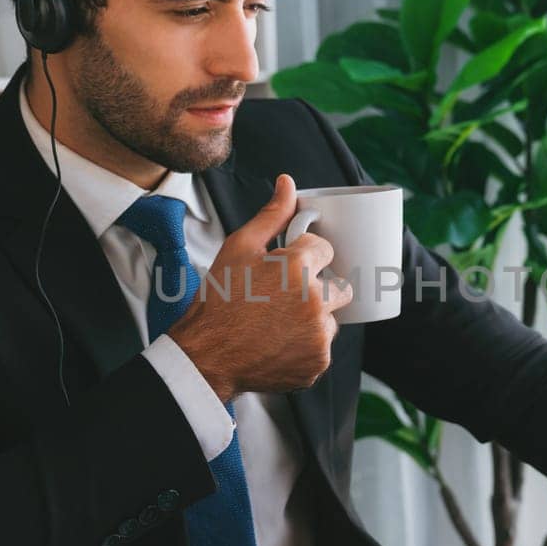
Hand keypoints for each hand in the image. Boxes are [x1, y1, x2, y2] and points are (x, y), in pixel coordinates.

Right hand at [169, 174, 351, 400]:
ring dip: (315, 317)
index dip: (305, 258)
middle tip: (284, 297)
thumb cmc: (219, 301)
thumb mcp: (239, 249)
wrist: (206, 355)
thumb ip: (272, 216)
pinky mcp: (319, 361)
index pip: (325, 250)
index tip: (284, 271)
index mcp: (298, 268)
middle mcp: (315, 301)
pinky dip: (308, 344)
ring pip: (333, 317)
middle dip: (318, 288)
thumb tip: (287, 184)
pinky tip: (280, 341)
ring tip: (278, 321)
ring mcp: (319, 334)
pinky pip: (324, 345)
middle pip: (340, 286)